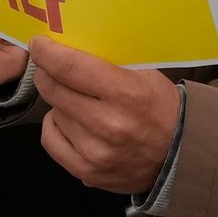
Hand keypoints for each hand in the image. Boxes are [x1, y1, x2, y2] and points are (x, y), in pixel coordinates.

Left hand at [27, 39, 185, 193]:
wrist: (178, 154)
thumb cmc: (160, 107)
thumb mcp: (145, 75)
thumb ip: (109, 62)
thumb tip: (69, 44)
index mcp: (126, 93)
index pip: (71, 68)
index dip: (47, 53)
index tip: (39, 45)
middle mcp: (108, 125)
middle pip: (55, 90)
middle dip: (48, 74)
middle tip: (52, 69)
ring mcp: (96, 152)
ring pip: (53, 113)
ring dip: (60, 103)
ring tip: (78, 102)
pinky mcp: (87, 172)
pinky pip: (51, 140)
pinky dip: (56, 126)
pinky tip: (69, 121)